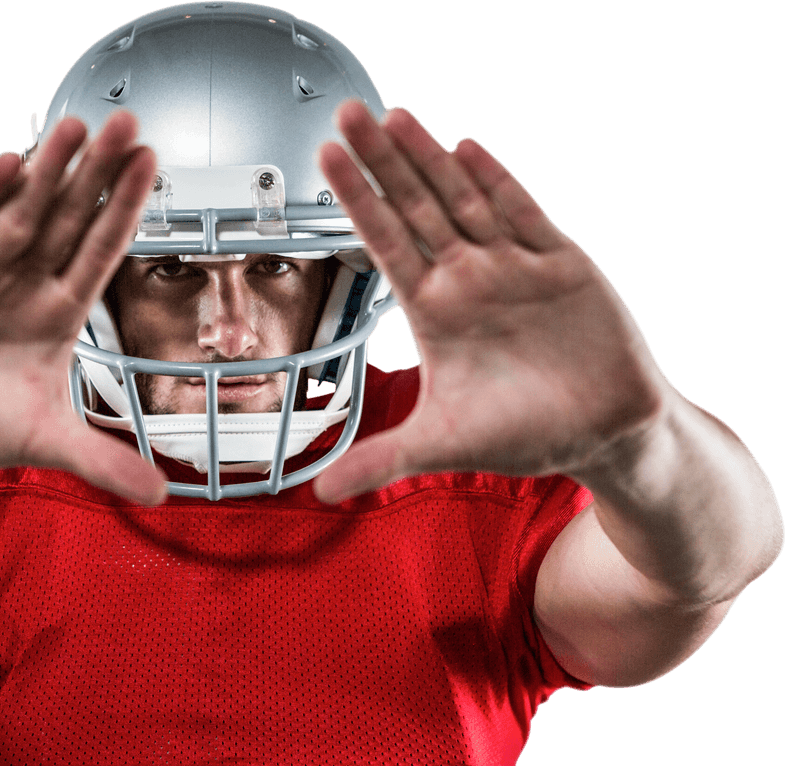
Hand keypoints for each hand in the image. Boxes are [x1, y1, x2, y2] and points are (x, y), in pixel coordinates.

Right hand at [0, 111, 166, 503]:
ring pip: (22, 213)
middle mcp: (25, 284)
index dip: (125, 211)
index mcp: (57, 315)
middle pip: (69, 220)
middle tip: (128, 126)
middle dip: (97, 175)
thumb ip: (102, 461)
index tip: (153, 166)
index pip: (100, 252)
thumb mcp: (44, 442)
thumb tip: (162, 495)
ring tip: (77, 127)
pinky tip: (11, 163)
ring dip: (48, 173)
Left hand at [313, 101, 668, 502]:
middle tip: (346, 114)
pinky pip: (525, 216)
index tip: (323, 160)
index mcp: (435, 312)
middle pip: (414, 208)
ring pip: (462, 201)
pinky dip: (498, 184)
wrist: (602, 433)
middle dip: (380, 163)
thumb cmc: (524, 434)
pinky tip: (467, 152)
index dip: (355, 202)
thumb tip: (321, 494)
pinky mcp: (562, 265)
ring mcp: (512, 266)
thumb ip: (382, 459)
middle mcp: (467, 280)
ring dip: (429, 160)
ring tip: (394, 118)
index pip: (385, 244)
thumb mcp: (443, 445)